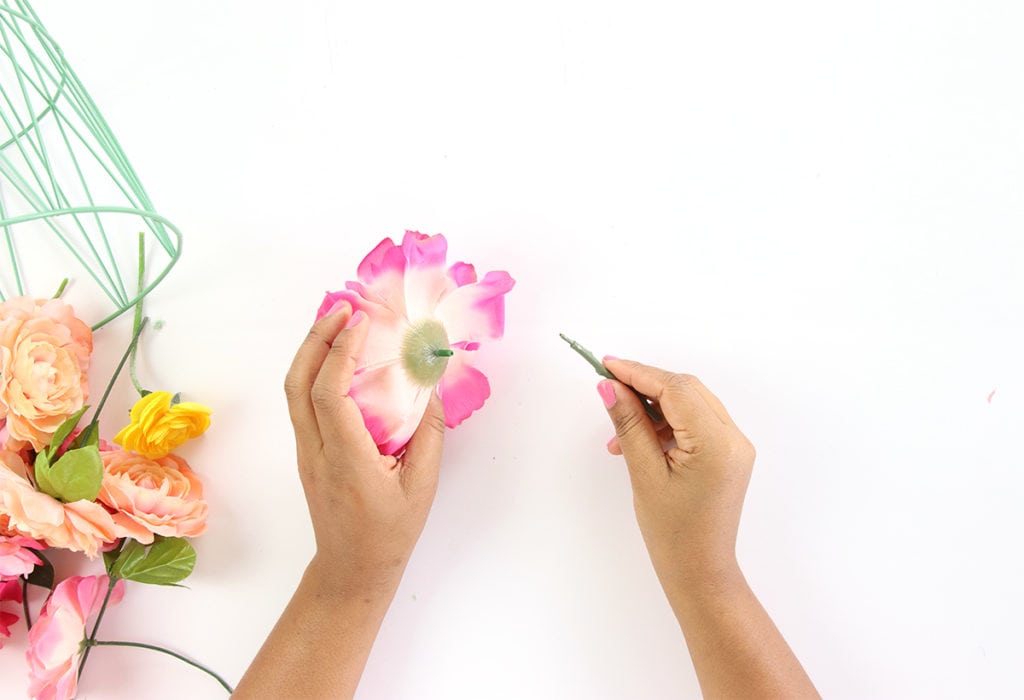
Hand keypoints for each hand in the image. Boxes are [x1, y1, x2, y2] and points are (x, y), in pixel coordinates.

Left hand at [284, 303, 445, 596]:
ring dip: (311, 350)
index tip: (362, 321)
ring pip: (293, 390)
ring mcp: (306, 451)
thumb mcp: (422, 485)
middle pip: (297, 382)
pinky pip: (303, 401)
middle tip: (342, 306)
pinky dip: (314, 370)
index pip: (329, 393)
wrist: (352, 568)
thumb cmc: (390, 532)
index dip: (340, 352)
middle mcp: (317, 450)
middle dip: (316, 338)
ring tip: (336, 320)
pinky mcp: (307, 452)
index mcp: (346, 458)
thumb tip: (432, 387)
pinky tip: (337, 357)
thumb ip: (428, 433)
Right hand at [597, 359, 754, 592]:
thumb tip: (609, 386)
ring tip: (619, 433)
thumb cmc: (671, 532)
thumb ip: (628, 424)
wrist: (700, 570)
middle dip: (646, 385)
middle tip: (608, 389)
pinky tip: (640, 440)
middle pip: (686, 390)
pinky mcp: (729, 453)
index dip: (638, 373)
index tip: (606, 365)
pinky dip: (667, 423)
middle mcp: (734, 438)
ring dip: (654, 406)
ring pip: (691, 403)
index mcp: (717, 444)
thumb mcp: (644, 474)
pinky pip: (696, 421)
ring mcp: (736, 445)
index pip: (676, 390)